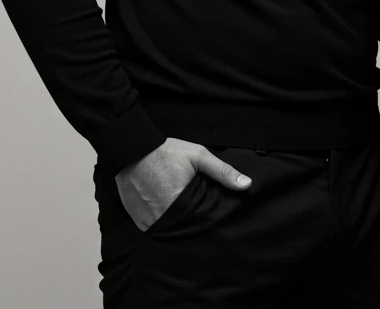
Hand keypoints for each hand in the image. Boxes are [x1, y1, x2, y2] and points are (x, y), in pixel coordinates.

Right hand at [114, 137, 250, 231]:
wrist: (132, 149)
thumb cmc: (166, 152)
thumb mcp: (198, 156)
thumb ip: (223, 172)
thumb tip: (246, 185)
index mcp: (182, 203)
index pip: (203, 220)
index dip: (209, 217)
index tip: (210, 211)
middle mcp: (164, 216)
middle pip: (187, 227)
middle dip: (194, 221)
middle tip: (195, 210)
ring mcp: (149, 221)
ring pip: (170, 230)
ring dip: (177, 224)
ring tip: (181, 212)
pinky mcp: (139, 221)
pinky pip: (155, 229)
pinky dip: (162, 223)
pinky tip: (166, 212)